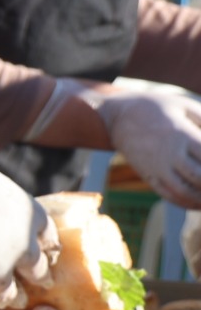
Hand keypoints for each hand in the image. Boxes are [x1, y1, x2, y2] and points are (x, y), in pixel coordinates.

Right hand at [95, 91, 200, 207]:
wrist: (117, 116)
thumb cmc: (156, 107)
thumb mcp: (184, 106)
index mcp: (181, 134)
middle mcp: (169, 153)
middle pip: (199, 177)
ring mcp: (157, 167)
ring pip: (184, 191)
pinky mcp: (148, 176)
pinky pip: (168, 195)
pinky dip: (186, 203)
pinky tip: (197, 203)